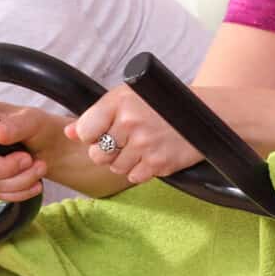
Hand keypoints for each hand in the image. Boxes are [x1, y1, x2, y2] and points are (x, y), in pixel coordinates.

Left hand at [67, 85, 202, 186]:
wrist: (206, 115)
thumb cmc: (162, 104)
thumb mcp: (127, 98)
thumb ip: (96, 115)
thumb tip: (68, 132)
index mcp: (119, 102)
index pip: (84, 132)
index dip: (91, 136)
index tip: (102, 132)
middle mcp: (130, 123)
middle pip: (97, 154)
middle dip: (107, 151)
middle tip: (125, 141)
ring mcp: (144, 145)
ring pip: (115, 168)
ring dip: (125, 161)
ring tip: (141, 146)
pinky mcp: (158, 163)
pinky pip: (134, 177)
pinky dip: (140, 170)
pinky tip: (151, 155)